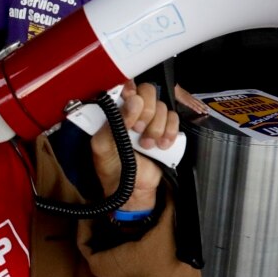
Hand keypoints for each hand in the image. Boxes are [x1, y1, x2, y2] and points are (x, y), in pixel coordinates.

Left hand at [90, 83, 179, 210]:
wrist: (133, 190)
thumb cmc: (113, 168)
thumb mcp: (103, 146)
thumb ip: (113, 123)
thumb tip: (132, 102)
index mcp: (114, 112)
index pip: (125, 86)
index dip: (130, 91)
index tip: (130, 103)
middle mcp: (133, 112)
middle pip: (148, 92)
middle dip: (145, 111)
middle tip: (137, 130)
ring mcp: (150, 120)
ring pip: (162, 107)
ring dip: (156, 127)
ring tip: (146, 145)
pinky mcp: (165, 130)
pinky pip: (174, 119)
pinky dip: (170, 131)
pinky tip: (161, 145)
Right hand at [174, 84, 208, 115]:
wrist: (174, 88)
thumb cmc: (176, 91)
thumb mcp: (180, 94)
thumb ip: (183, 97)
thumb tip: (183, 99)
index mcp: (189, 96)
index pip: (196, 100)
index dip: (201, 103)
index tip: (205, 106)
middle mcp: (190, 98)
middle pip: (198, 103)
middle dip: (203, 106)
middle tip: (208, 110)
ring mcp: (189, 100)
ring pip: (197, 105)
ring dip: (202, 109)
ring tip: (206, 112)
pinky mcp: (187, 102)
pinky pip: (193, 106)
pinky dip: (197, 109)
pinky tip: (200, 112)